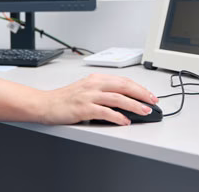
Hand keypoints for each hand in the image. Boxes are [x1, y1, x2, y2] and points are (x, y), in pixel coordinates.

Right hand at [39, 74, 157, 125]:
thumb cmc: (65, 99)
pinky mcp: (83, 108)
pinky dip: (118, 116)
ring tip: (145, 111)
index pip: (123, 80)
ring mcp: (89, 96)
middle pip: (124, 86)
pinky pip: (105, 112)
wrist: (45, 104)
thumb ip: (103, 92)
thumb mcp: (86, 89)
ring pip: (118, 98)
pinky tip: (125, 121)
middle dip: (142, 94)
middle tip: (153, 102)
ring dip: (134, 105)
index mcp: (96, 79)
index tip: (150, 95)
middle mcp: (94, 85)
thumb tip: (124, 100)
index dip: (139, 87)